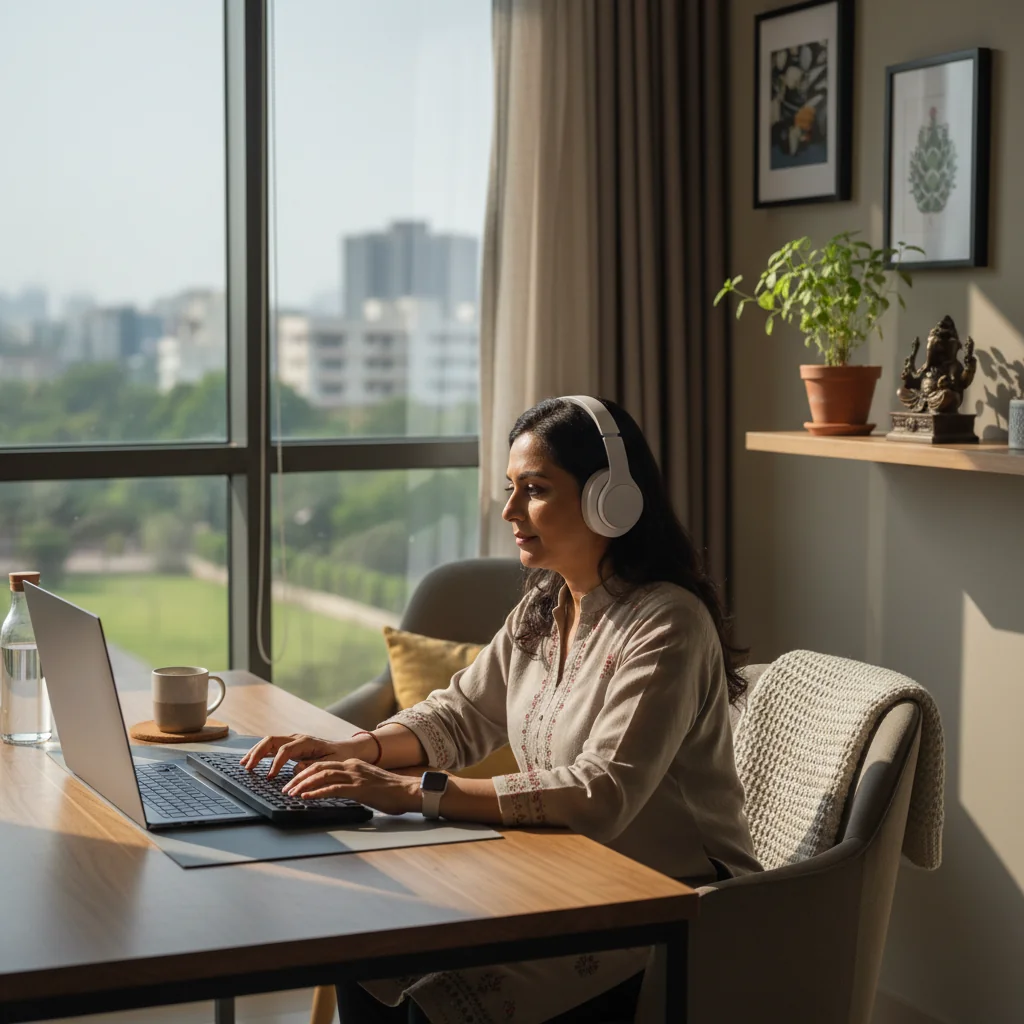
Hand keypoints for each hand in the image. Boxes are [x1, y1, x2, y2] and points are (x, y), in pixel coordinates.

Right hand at [240, 733, 365, 779]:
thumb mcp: (329, 764)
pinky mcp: (291, 745)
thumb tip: (295, 768)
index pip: (285, 750)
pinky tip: (252, 761)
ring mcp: (293, 740)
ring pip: (269, 742)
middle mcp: (297, 738)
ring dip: (256, 751)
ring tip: (244, 764)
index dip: (276, 763)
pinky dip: (261, 752)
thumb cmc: (339, 757)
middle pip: (272, 740)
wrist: (346, 750)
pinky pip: (272, 746)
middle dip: (258, 753)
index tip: (269, 777)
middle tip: (248, 768)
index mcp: (307, 742)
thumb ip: (312, 766)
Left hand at [282, 759, 420, 815]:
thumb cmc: (392, 792)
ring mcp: (355, 777)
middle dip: (299, 777)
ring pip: (322, 775)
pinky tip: (306, 798)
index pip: (323, 764)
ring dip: (303, 785)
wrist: (409, 792)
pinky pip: (333, 789)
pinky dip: (316, 793)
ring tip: (291, 793)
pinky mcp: (359, 789)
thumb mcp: (368, 784)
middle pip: (318, 767)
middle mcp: (352, 766)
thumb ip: (353, 784)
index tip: (293, 781)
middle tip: (286, 788)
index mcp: (353, 764)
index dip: (305, 772)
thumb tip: (339, 791)